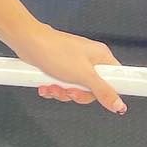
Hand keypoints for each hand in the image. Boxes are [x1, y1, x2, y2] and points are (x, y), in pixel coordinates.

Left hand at [10, 21, 125, 114]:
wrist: (27, 42)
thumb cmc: (54, 51)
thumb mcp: (83, 75)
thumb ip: (103, 91)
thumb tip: (120, 105)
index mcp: (101, 57)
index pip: (116, 80)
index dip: (108, 92)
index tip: (97, 96)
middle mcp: (90, 60)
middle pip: (94, 90)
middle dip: (78, 94)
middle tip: (69, 90)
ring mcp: (74, 64)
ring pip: (76, 90)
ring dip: (62, 93)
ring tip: (53, 86)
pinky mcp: (60, 68)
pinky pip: (63, 86)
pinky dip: (54, 89)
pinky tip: (45, 86)